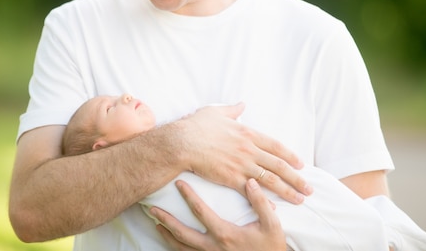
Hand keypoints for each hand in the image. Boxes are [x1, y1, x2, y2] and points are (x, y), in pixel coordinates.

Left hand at [152, 178, 287, 250]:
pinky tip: (170, 241)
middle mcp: (213, 248)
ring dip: (167, 236)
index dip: (188, 196)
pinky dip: (176, 249)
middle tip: (153, 208)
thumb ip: (260, 202)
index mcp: (225, 234)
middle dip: (166, 219)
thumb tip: (249, 181)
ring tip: (156, 223)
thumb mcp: (272, 225)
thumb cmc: (272, 247)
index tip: (179, 184)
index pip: (200, 211)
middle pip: (182, 233)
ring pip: (181, 248)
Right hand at [179, 104, 311, 203]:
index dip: (290, 155)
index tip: (301, 164)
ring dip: (287, 190)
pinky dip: (266, 201)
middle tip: (308, 187)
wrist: (182, 143)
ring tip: (300, 199)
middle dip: (296, 177)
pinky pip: (253, 192)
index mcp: (247, 133)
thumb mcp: (216, 112)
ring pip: (271, 180)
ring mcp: (242, 165)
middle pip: (279, 165)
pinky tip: (276, 208)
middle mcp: (249, 149)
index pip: (275, 146)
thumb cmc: (196, 126)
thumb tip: (241, 104)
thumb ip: (232, 110)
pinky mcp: (231, 178)